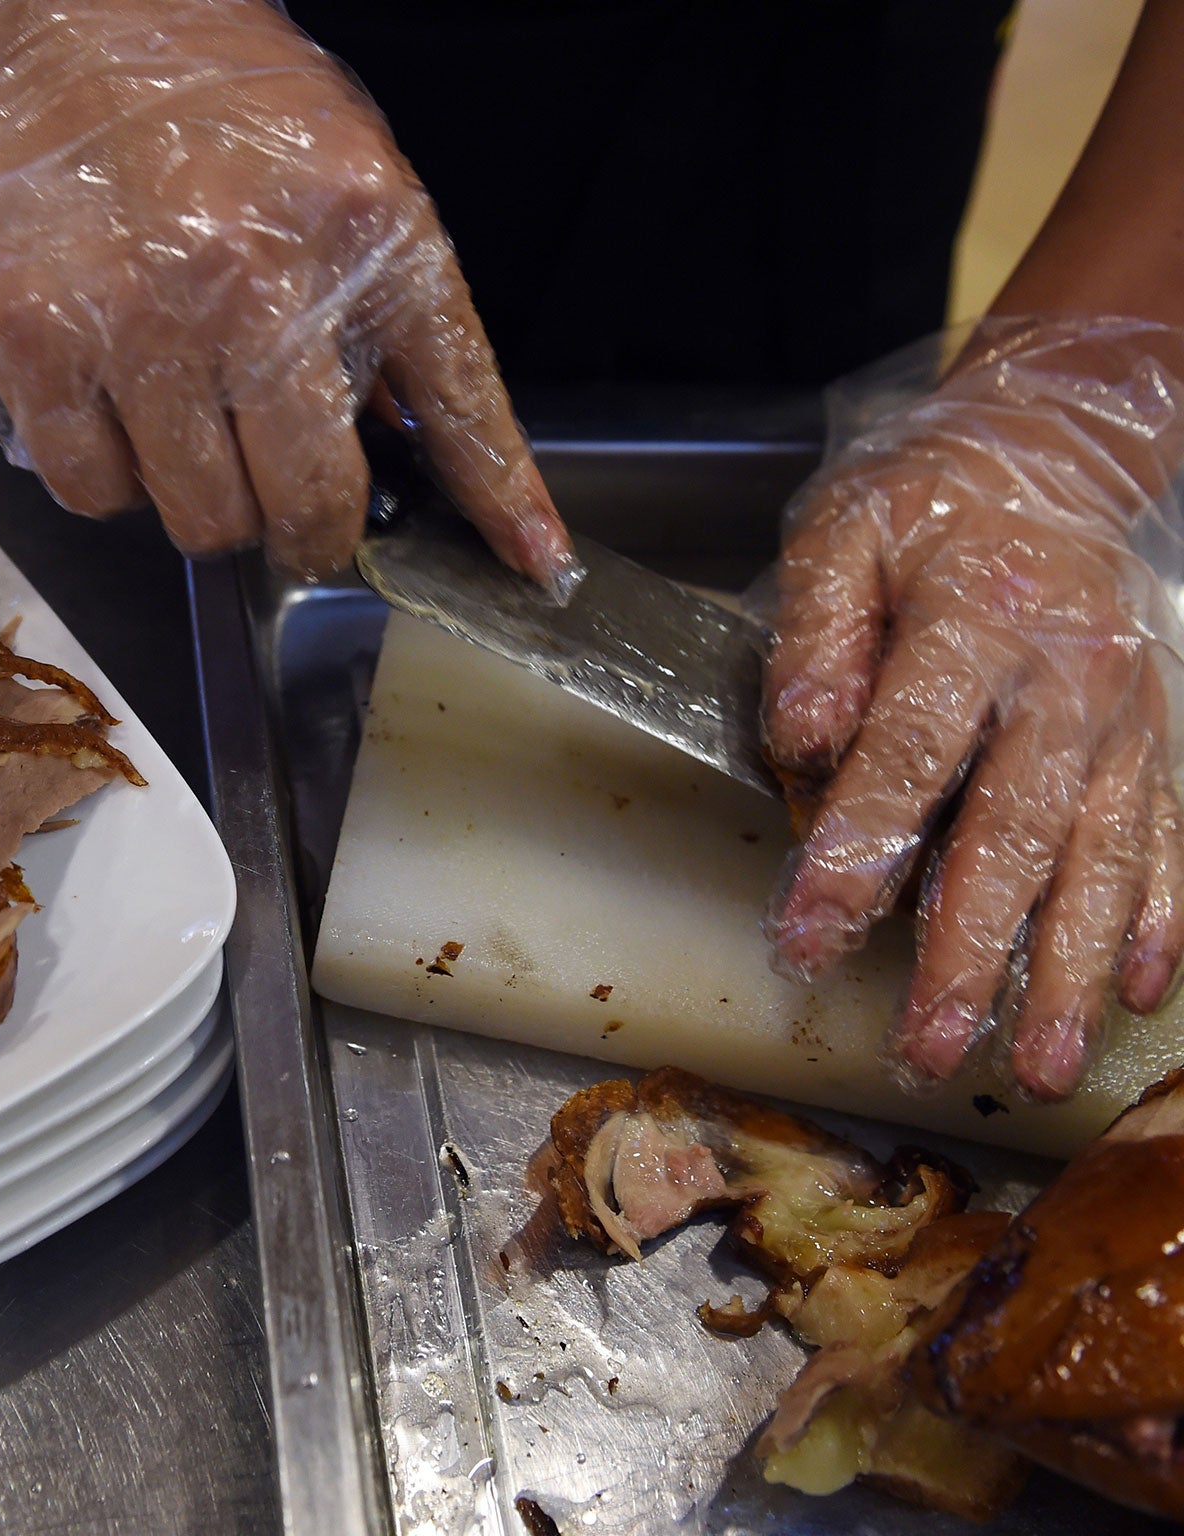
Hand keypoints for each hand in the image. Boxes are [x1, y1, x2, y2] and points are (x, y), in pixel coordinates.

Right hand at [0, 0, 574, 584]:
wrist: (53, 7)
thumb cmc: (205, 92)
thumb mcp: (346, 174)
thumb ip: (389, 311)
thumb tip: (421, 452)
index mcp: (363, 227)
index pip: (455, 402)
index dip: (498, 502)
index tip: (531, 566)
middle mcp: (257, 282)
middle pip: (309, 505)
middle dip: (303, 523)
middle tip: (278, 492)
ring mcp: (139, 319)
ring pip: (198, 520)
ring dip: (199, 498)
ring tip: (180, 417)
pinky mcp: (33, 342)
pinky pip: (89, 491)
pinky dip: (105, 476)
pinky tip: (111, 405)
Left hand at [764, 319, 1183, 1098]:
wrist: (1049, 450)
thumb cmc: (923, 503)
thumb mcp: (841, 531)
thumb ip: (817, 633)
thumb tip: (804, 734)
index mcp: (975, 617)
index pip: (908, 755)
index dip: (857, 852)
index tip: (808, 937)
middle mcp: (1067, 678)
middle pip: (1017, 831)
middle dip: (971, 951)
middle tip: (928, 1047)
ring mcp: (1125, 717)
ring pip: (1101, 859)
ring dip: (1067, 971)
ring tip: (1036, 1068)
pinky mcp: (1155, 739)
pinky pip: (1168, 839)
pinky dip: (1160, 920)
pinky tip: (1137, 995)